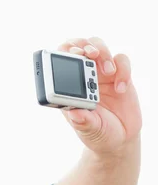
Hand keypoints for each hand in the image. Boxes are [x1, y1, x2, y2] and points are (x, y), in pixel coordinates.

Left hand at [58, 37, 141, 155]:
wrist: (120, 139)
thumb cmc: (98, 133)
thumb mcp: (88, 130)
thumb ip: (82, 121)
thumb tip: (74, 113)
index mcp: (68, 87)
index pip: (61, 61)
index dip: (64, 53)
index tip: (72, 55)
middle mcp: (82, 77)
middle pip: (79, 46)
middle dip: (83, 45)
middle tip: (90, 54)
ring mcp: (101, 75)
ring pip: (99, 47)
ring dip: (103, 53)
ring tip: (107, 72)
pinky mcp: (120, 76)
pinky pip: (121, 61)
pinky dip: (123, 70)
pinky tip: (120, 89)